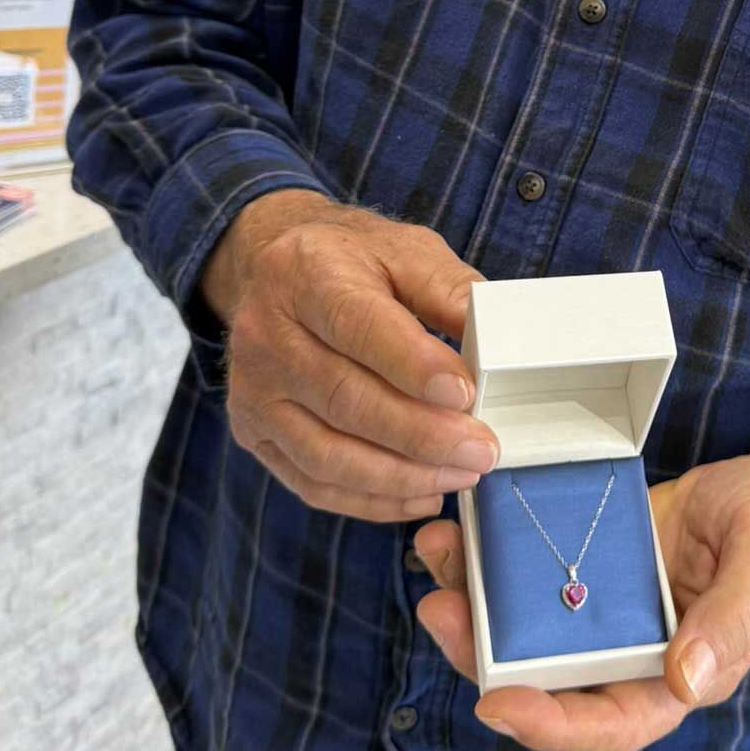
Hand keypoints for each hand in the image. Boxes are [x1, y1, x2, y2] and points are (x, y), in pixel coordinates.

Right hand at [200, 188, 497, 523]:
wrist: (275, 273)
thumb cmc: (351, 262)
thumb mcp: (405, 250)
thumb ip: (449, 289)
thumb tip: (495, 340)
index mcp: (306, 275)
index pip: (359, 327)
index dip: (413, 366)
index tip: (464, 393)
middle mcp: (266, 335)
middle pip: (344, 399)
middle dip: (421, 433)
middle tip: (481, 449)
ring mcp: (254, 391)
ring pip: (327, 453)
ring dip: (401, 476)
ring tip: (460, 474)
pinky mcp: (255, 432)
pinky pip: (313, 483)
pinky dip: (371, 500)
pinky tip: (421, 494)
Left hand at [412, 421, 749, 750]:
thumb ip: (733, 621)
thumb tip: (686, 679)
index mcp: (677, 679)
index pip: (607, 723)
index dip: (550, 725)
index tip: (495, 704)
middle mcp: (628, 658)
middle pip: (543, 680)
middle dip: (483, 656)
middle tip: (439, 611)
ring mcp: (601, 615)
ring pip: (522, 630)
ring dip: (473, 603)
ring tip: (436, 556)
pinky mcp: (584, 569)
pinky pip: (528, 576)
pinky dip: (490, 560)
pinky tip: (461, 530)